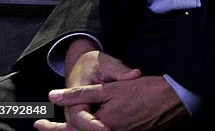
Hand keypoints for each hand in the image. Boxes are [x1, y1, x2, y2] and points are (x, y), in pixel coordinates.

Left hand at [37, 75, 186, 130]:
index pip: (72, 129)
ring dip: (79, 129)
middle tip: (44, 126)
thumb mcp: (109, 88)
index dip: (53, 129)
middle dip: (62, 130)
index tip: (39, 124)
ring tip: (64, 126)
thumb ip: (80, 94)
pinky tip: (99, 123)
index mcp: (102, 125)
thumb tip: (52, 96)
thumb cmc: (144, 91)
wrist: (176, 97)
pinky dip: (98, 128)